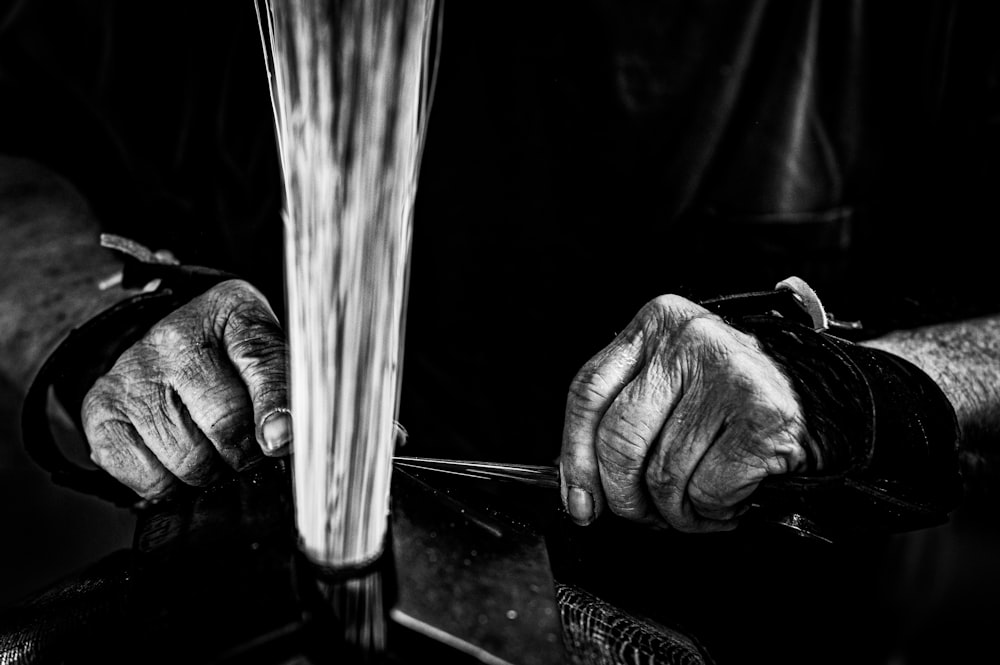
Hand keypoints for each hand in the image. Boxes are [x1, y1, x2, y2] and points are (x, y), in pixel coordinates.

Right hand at [82, 279, 290, 499]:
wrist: (163, 351)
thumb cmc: (231, 360)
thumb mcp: (268, 354)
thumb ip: (287, 388)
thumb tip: (282, 440)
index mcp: (232, 310)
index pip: (261, 361)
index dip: (275, 409)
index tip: (280, 442)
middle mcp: (176, 336)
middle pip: (225, 423)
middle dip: (246, 453)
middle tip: (247, 452)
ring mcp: (133, 372)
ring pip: (189, 459)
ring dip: (210, 472)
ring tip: (212, 451)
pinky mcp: (101, 409)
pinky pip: (150, 478)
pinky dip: (170, 485)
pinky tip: (175, 459)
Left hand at [559, 294, 814, 531]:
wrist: (829, 401)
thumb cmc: (736, 404)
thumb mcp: (673, 387)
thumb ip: (625, 421)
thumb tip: (579, 491)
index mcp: (656, 324)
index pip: (589, 392)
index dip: (576, 457)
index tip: (579, 502)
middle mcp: (688, 339)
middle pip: (619, 439)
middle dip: (626, 496)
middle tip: (646, 514)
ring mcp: (727, 373)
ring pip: (663, 474)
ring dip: (678, 510)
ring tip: (701, 501)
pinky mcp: (763, 414)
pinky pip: (708, 489)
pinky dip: (716, 510)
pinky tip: (733, 497)